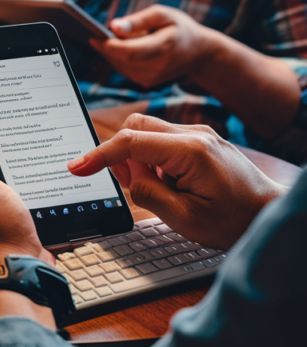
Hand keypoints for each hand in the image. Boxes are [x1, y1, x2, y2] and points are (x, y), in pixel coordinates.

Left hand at [0, 110, 52, 265]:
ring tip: (60, 142)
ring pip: (29, 176)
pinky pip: (45, 196)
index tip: (10, 105)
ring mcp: (14, 207)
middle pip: (8, 159)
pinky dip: (54, 187)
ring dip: (42, 165)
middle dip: (23, 143)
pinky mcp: (34, 219)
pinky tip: (68, 174)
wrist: (19, 269)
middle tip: (42, 121)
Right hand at [68, 114, 285, 248]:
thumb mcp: (184, 219)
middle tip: (130, 184)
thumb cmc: (234, 220)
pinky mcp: (199, 140)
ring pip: (146, 131)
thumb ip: (148, 194)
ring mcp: (198, 134)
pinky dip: (152, 158)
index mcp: (191, 151)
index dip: (98, 155)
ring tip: (155, 187)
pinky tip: (166, 182)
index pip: (131, 142)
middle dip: (120, 153)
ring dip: (138, 157)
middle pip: (136, 126)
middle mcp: (195, 134)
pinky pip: (161, 140)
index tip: (76, 168)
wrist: (268, 215)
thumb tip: (128, 178)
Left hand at [89, 5, 216, 87]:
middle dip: (104, 48)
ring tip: (98, 39)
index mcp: (163, 47)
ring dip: (108, 54)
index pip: (129, 51)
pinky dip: (116, 59)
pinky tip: (110, 48)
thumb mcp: (164, 15)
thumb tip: (113, 26)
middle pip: (120, 60)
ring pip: (119, 66)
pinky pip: (124, 70)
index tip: (93, 35)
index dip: (108, 45)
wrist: (200, 54)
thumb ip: (139, 20)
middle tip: (90, 35)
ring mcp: (152, 78)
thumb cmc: (180, 28)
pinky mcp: (146, 82)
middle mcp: (157, 66)